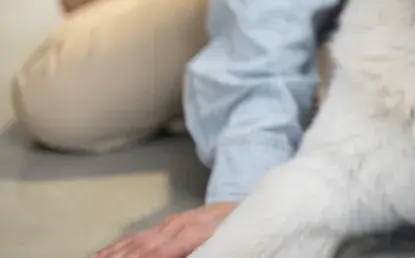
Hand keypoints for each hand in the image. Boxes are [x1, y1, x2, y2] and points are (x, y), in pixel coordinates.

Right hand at [93, 202, 237, 257]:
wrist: (265, 206)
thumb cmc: (248, 229)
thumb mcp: (227, 245)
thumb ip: (202, 252)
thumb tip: (173, 252)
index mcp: (196, 232)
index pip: (158, 252)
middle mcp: (182, 224)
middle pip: (142, 247)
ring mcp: (178, 221)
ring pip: (138, 240)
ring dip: (114, 254)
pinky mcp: (177, 220)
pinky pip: (145, 234)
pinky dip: (123, 244)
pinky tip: (107, 252)